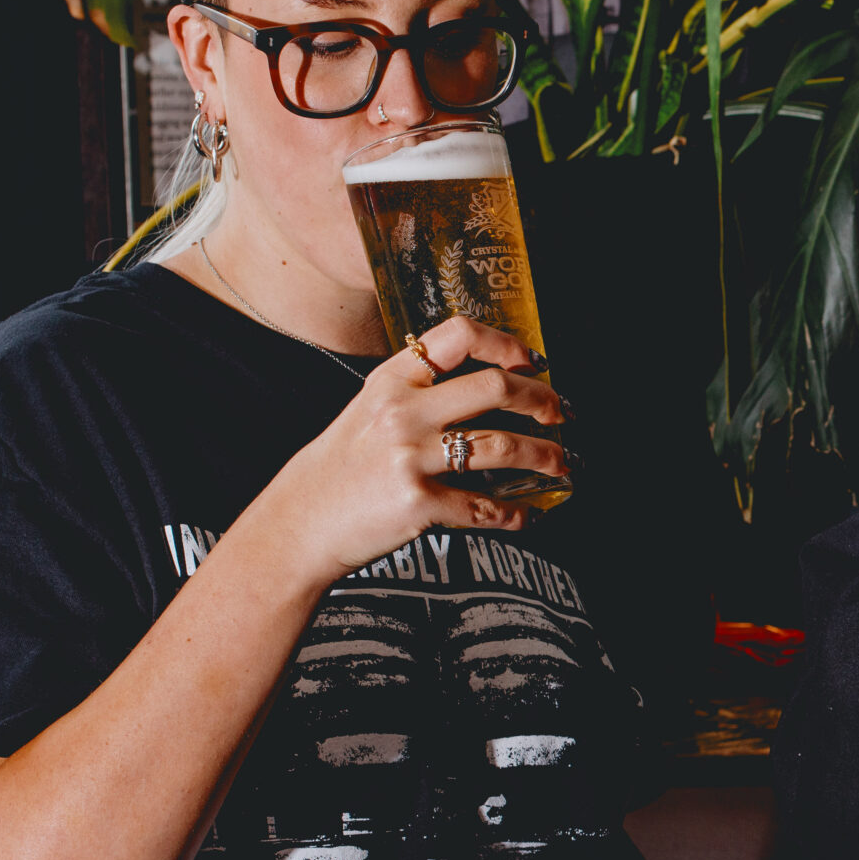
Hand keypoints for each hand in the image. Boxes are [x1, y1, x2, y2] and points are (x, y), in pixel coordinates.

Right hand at [244, 314, 568, 583]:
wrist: (299, 523)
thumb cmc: (340, 468)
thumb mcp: (367, 410)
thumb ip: (416, 391)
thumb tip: (487, 383)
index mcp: (390, 381)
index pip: (457, 336)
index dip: (505, 343)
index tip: (532, 361)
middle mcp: (402, 413)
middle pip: (496, 388)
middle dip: (542, 400)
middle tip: (560, 413)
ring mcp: (410, 458)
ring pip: (503, 447)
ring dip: (544, 455)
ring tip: (560, 462)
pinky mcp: (419, 504)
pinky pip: (486, 507)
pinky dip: (516, 513)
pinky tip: (528, 514)